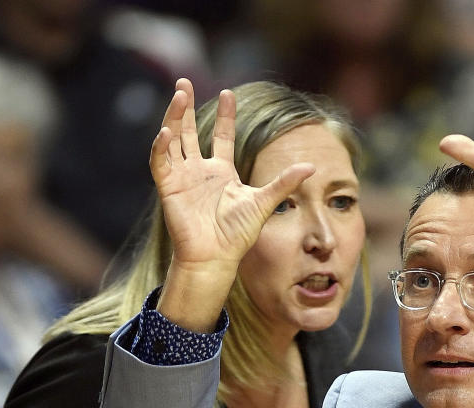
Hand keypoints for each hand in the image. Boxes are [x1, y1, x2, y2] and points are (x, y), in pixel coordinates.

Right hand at [150, 79, 314, 272]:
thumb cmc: (237, 235)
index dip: (225, 115)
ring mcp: (183, 178)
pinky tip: (168, 131)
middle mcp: (200, 171)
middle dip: (187, 107)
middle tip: (184, 82)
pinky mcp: (169, 188)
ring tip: (180, 95)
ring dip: (174, 117)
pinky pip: (160, 162)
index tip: (228, 92)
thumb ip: (285, 183)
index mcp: (222, 172)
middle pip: (190, 131)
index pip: (222, 136)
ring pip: (174, 140)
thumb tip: (312, 167)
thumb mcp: (264, 202)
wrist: (216, 258)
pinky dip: (161, 147)